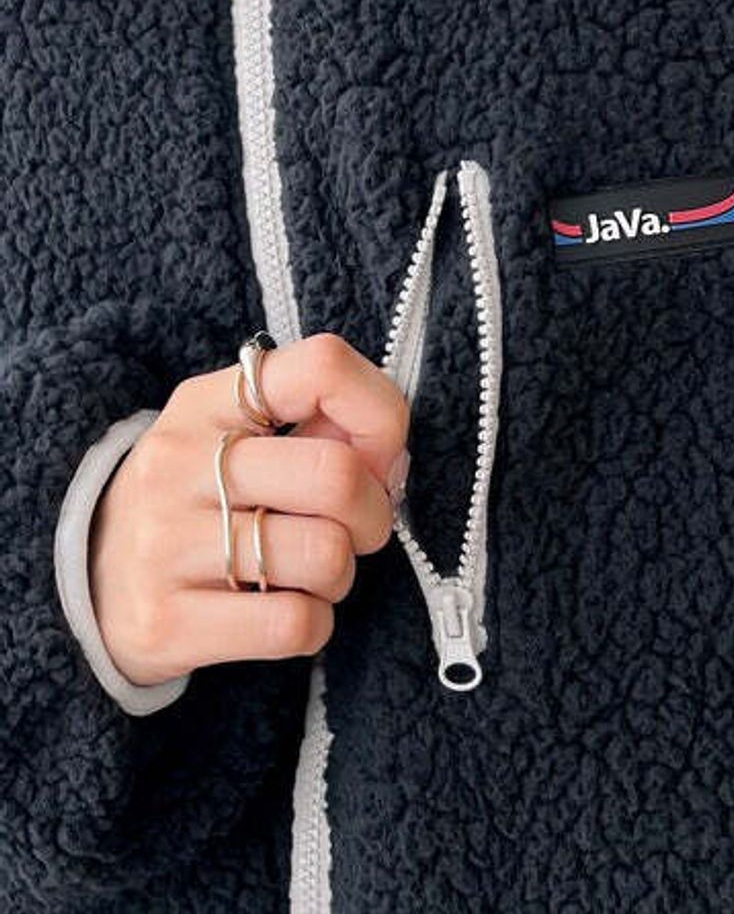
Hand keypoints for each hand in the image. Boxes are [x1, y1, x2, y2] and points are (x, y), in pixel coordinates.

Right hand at [87, 332, 408, 685]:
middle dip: (376, 512)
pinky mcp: (165, 622)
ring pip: (325, 553)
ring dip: (342, 574)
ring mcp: (164, 543)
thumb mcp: (236, 440)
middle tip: (357, 530)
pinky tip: (286, 611)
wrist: (85, 587)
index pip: (321, 365)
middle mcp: (178, 464)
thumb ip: (319, 428)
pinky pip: (294, 624)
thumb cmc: (196, 504)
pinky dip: (314, 625)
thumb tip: (391, 454)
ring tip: (311, 572)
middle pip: (337, 474)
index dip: (379, 412)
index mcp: (206, 403)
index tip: (377, 454)